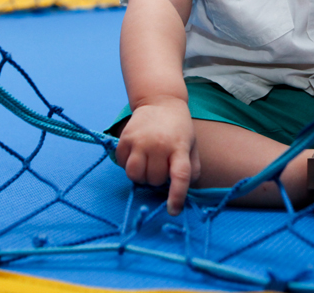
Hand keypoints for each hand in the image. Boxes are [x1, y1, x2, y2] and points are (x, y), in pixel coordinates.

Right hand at [115, 97, 200, 215]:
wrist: (160, 101)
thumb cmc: (179, 128)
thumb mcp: (192, 146)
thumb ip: (192, 169)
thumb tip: (183, 191)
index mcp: (180, 147)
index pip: (180, 176)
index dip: (177, 196)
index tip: (173, 211)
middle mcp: (159, 144)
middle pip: (154, 179)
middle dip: (158, 178)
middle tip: (161, 165)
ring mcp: (140, 140)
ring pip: (135, 176)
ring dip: (141, 176)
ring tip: (147, 164)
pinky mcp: (125, 138)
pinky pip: (122, 164)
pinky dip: (128, 165)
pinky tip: (137, 155)